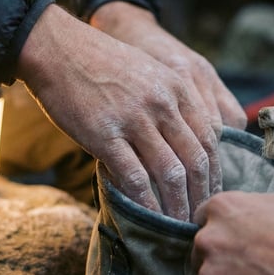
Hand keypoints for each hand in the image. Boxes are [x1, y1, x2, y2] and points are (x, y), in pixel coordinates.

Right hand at [17, 4, 220, 219]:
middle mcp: (163, 104)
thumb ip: (172, 103)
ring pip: (170, 173)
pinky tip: (148, 217)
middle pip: (196, 160)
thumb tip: (184, 141)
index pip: (210, 139)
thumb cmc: (104, 62)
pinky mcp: (105, 136)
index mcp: (178, 88)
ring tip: (179, 225)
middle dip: (202, 195)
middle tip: (200, 216)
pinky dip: (145, 203)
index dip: (214, 172)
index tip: (211, 192)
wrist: (59, 49)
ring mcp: (135, 120)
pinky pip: (134, 177)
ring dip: (178, 206)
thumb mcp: (150, 72)